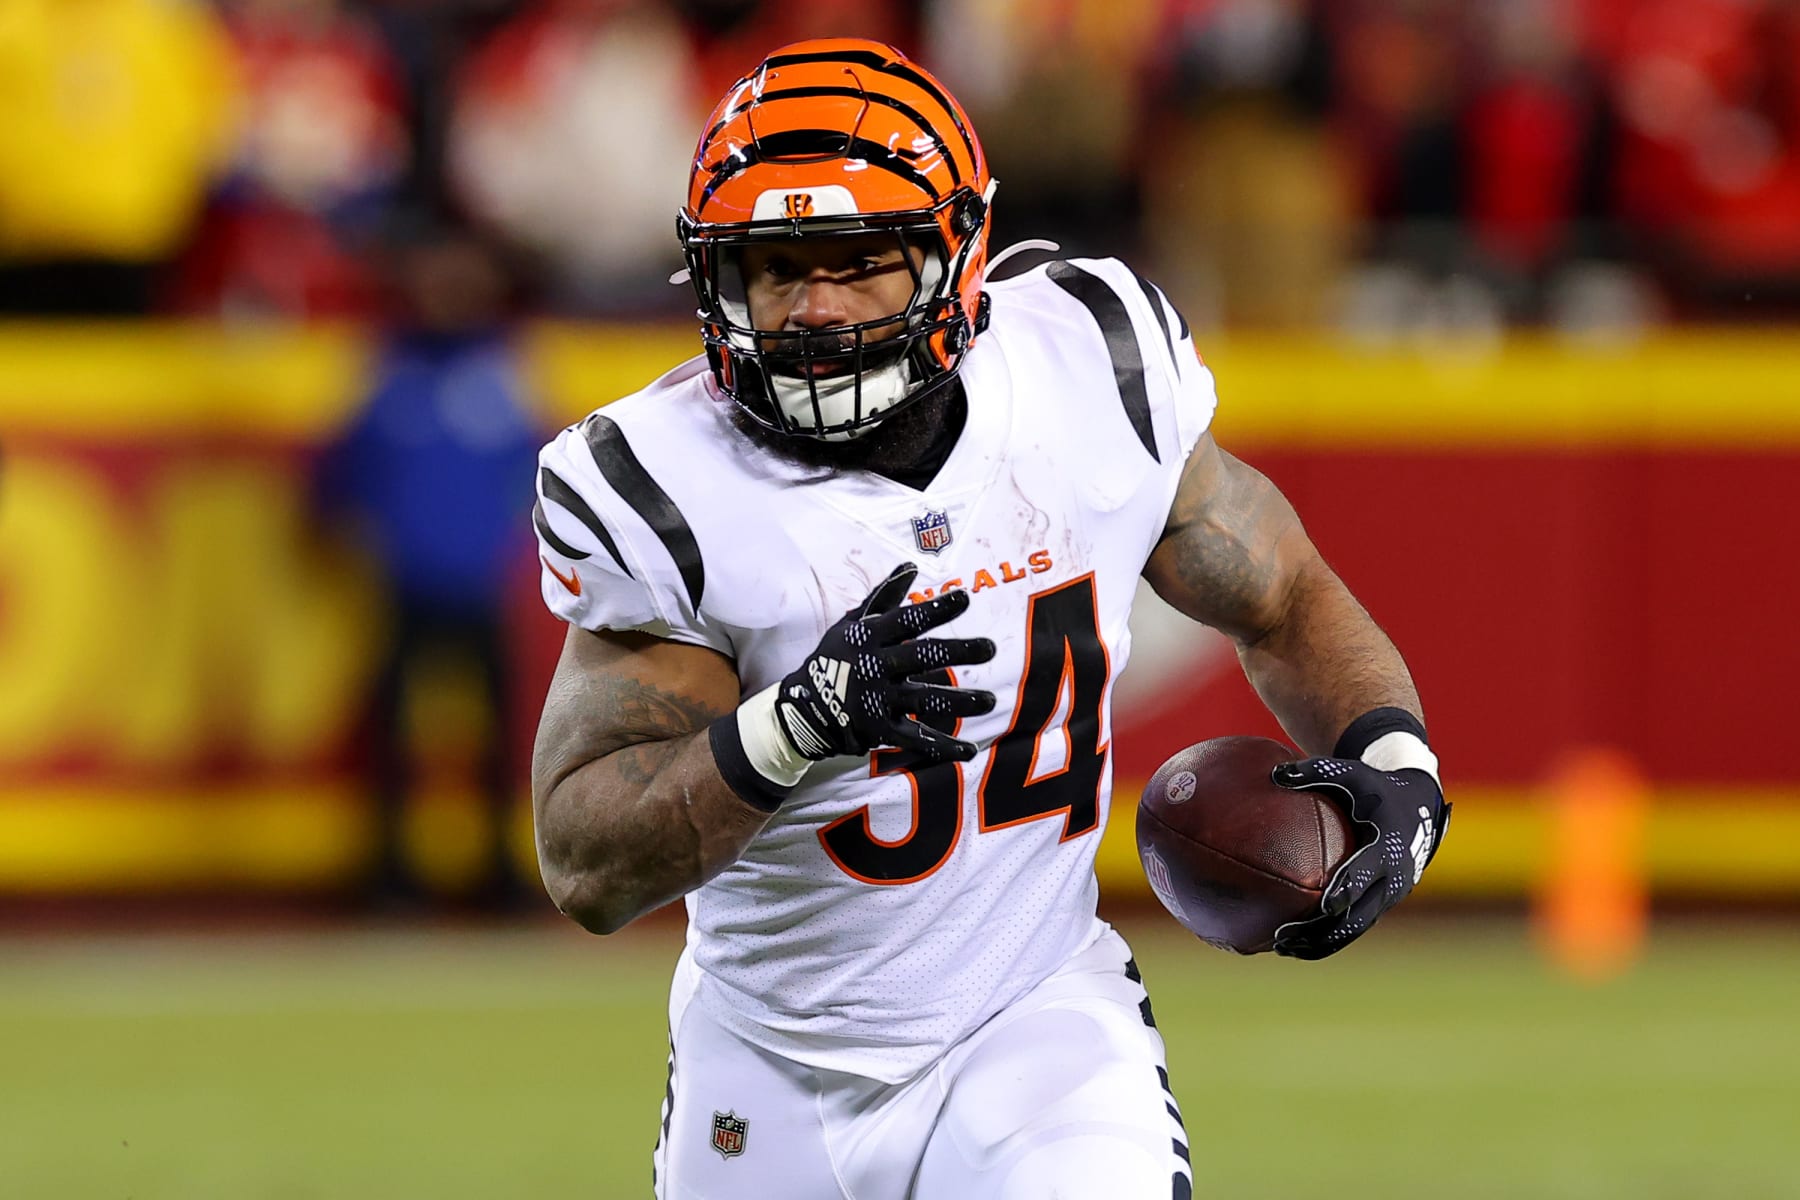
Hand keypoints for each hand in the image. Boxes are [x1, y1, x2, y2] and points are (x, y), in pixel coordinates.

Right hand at [774, 562, 997, 763]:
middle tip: (989, 648)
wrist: (803, 709)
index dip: (936, 609)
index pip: (907, 620)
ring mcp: (878, 701)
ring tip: (989, 700)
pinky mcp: (880, 731)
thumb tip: (910, 567)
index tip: (965, 598)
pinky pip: (916, 740)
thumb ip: (883, 597)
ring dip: (960, 701)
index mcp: (868, 638)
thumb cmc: (834, 659)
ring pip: (925, 700)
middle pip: (922, 657)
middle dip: (958, 652)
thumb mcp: (851, 625)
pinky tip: (969, 750)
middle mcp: (874, 668)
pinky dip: (943, 747)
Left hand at [1269, 758, 1450, 959]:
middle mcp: (1392, 879)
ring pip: (1354, 928)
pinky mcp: (1382, 902)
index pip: (1363, 875)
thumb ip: (1315, 773)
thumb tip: (1274, 773)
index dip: (1345, 891)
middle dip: (1322, 932)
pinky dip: (1329, 937)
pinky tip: (1297, 943)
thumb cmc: (1377, 786)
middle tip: (1284, 938)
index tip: (1321, 904)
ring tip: (1283, 949)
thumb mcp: (1352, 774)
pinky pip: (1355, 925)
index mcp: (1386, 848)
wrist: (1419, 805)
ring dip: (1321, 943)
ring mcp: (1389, 895)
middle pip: (1356, 916)